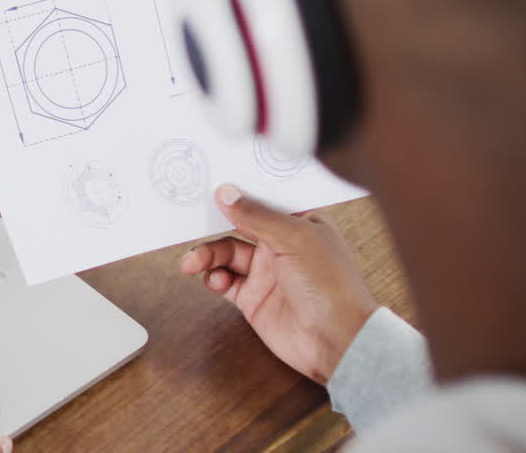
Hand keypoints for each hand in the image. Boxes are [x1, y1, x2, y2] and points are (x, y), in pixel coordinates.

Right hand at [179, 184, 377, 384]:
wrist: (336, 342)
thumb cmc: (331, 286)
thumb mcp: (294, 239)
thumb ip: (257, 216)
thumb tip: (227, 193)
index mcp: (300, 222)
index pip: (263, 198)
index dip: (238, 191)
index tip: (210, 183)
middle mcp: (282, 244)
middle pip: (238, 225)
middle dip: (213, 224)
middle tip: (190, 223)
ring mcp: (267, 272)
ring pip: (226, 253)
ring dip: (207, 254)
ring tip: (192, 262)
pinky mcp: (253, 297)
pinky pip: (224, 280)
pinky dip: (213, 278)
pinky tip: (215, 280)